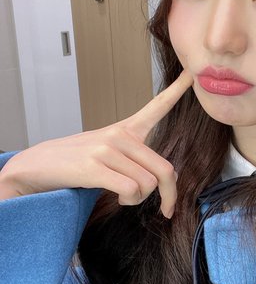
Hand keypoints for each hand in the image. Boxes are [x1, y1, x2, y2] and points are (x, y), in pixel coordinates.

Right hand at [0, 70, 193, 216]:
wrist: (37, 166)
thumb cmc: (77, 162)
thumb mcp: (109, 151)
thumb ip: (137, 159)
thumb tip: (166, 180)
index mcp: (126, 128)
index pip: (157, 107)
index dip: (177, 90)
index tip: (192, 73)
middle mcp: (120, 135)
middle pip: (165, 170)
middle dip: (170, 195)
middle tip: (168, 210)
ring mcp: (107, 149)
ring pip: (148, 184)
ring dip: (139, 199)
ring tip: (123, 194)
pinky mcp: (94, 166)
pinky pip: (130, 189)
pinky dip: (128, 201)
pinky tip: (116, 197)